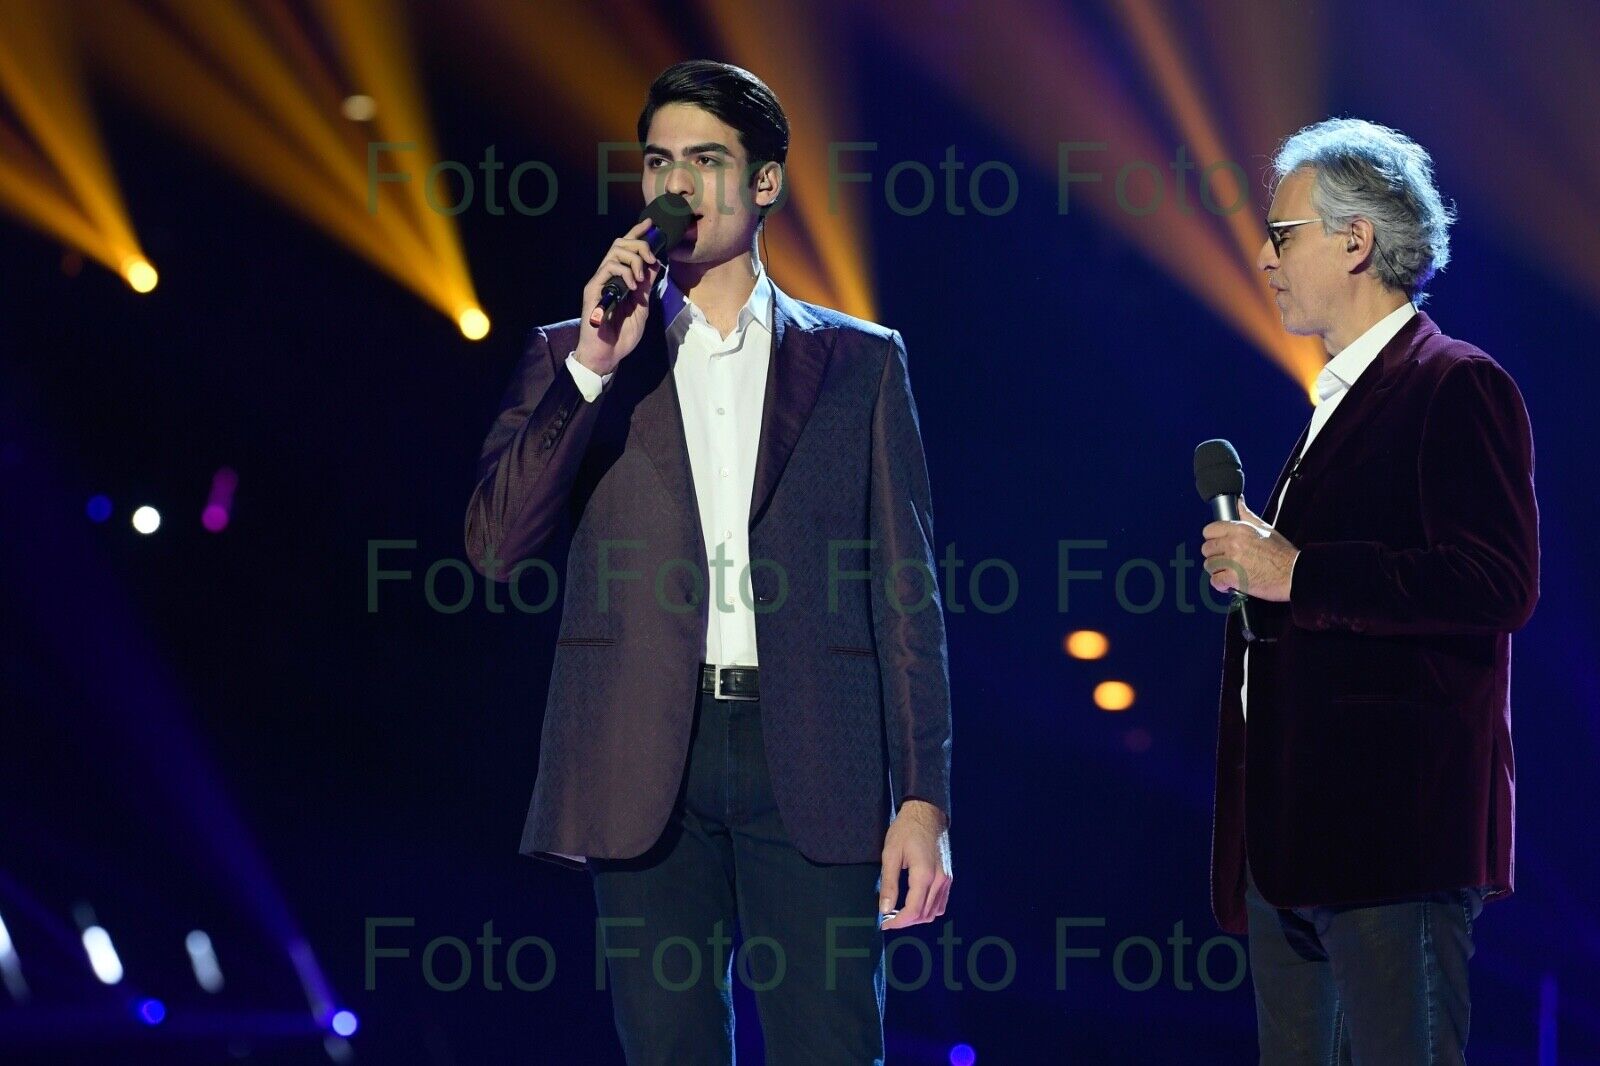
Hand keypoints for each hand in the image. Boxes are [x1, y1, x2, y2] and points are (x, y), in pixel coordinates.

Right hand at [574, 217, 661, 375]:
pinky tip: (633, 286)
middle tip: (652, 257)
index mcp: (620, 279)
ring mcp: (600, 282)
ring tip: (641, 276)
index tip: (650, 224)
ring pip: (614, 251)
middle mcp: (608, 277)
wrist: (608, 355)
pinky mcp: (593, 289)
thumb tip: (656, 264)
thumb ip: (647, 286)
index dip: (637, 234)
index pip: (626, 250)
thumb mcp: (642, 307)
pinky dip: (625, 272)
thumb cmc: (622, 335)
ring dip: (634, 259)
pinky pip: (608, 268)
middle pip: (620, 243)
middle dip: (640, 244)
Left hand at [879, 800, 951, 929]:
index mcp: (924, 875)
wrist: (926, 813)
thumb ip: (888, 884)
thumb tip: (884, 909)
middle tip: (888, 918)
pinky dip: (928, 909)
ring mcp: (946, 880)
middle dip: (905, 921)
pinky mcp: (948, 877)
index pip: (913, 911)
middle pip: (924, 915)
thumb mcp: (891, 855)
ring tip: (899, 912)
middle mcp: (939, 881)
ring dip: (917, 917)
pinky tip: (914, 903)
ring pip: (935, 912)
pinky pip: (940, 903)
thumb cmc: (906, 830)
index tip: (884, 923)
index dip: (898, 922)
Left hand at [1200, 499, 1299, 601]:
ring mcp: (1232, 561)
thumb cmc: (1282, 553)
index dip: (1213, 538)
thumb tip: (1238, 502)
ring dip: (1218, 570)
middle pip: (1206, 548)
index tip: (1219, 544)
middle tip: (1227, 560)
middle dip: (1215, 555)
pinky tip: (1231, 583)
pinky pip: (1215, 581)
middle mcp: (1233, 543)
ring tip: (1231, 571)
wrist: (1294, 574)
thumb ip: (1246, 515)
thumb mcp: (1265, 528)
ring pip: (1209, 565)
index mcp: (1239, 529)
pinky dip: (1221, 584)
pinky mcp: (1234, 578)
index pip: (1209, 530)